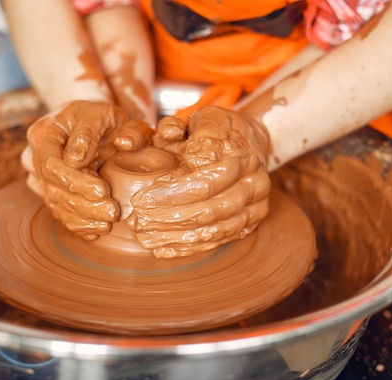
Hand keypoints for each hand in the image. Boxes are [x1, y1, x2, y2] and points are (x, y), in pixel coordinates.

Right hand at [22, 100, 151, 239]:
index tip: (103, 191)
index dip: (76, 181)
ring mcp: (39, 175)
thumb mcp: (108, 114)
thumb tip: (87, 155)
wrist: (93, 124)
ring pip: (55, 203)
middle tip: (113, 212)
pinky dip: (78, 224)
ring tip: (109, 224)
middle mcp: (35, 155)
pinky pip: (58, 211)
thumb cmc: (103, 118)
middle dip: (84, 204)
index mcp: (44, 132)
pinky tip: (97, 230)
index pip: (52, 164)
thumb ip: (99, 130)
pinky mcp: (48, 191)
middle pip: (52, 187)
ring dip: (83, 217)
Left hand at [127, 106, 271, 257]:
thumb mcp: (210, 117)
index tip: (140, 200)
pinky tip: (162, 249)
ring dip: (175, 237)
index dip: (172, 195)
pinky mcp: (247, 226)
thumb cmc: (222, 129)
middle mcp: (254, 186)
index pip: (206, 183)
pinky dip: (187, 248)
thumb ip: (201, 132)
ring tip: (144, 237)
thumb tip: (196, 159)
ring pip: (213, 230)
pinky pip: (216, 241)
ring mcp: (254, 209)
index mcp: (243, 158)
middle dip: (169, 219)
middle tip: (137, 222)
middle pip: (209, 211)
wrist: (253, 143)